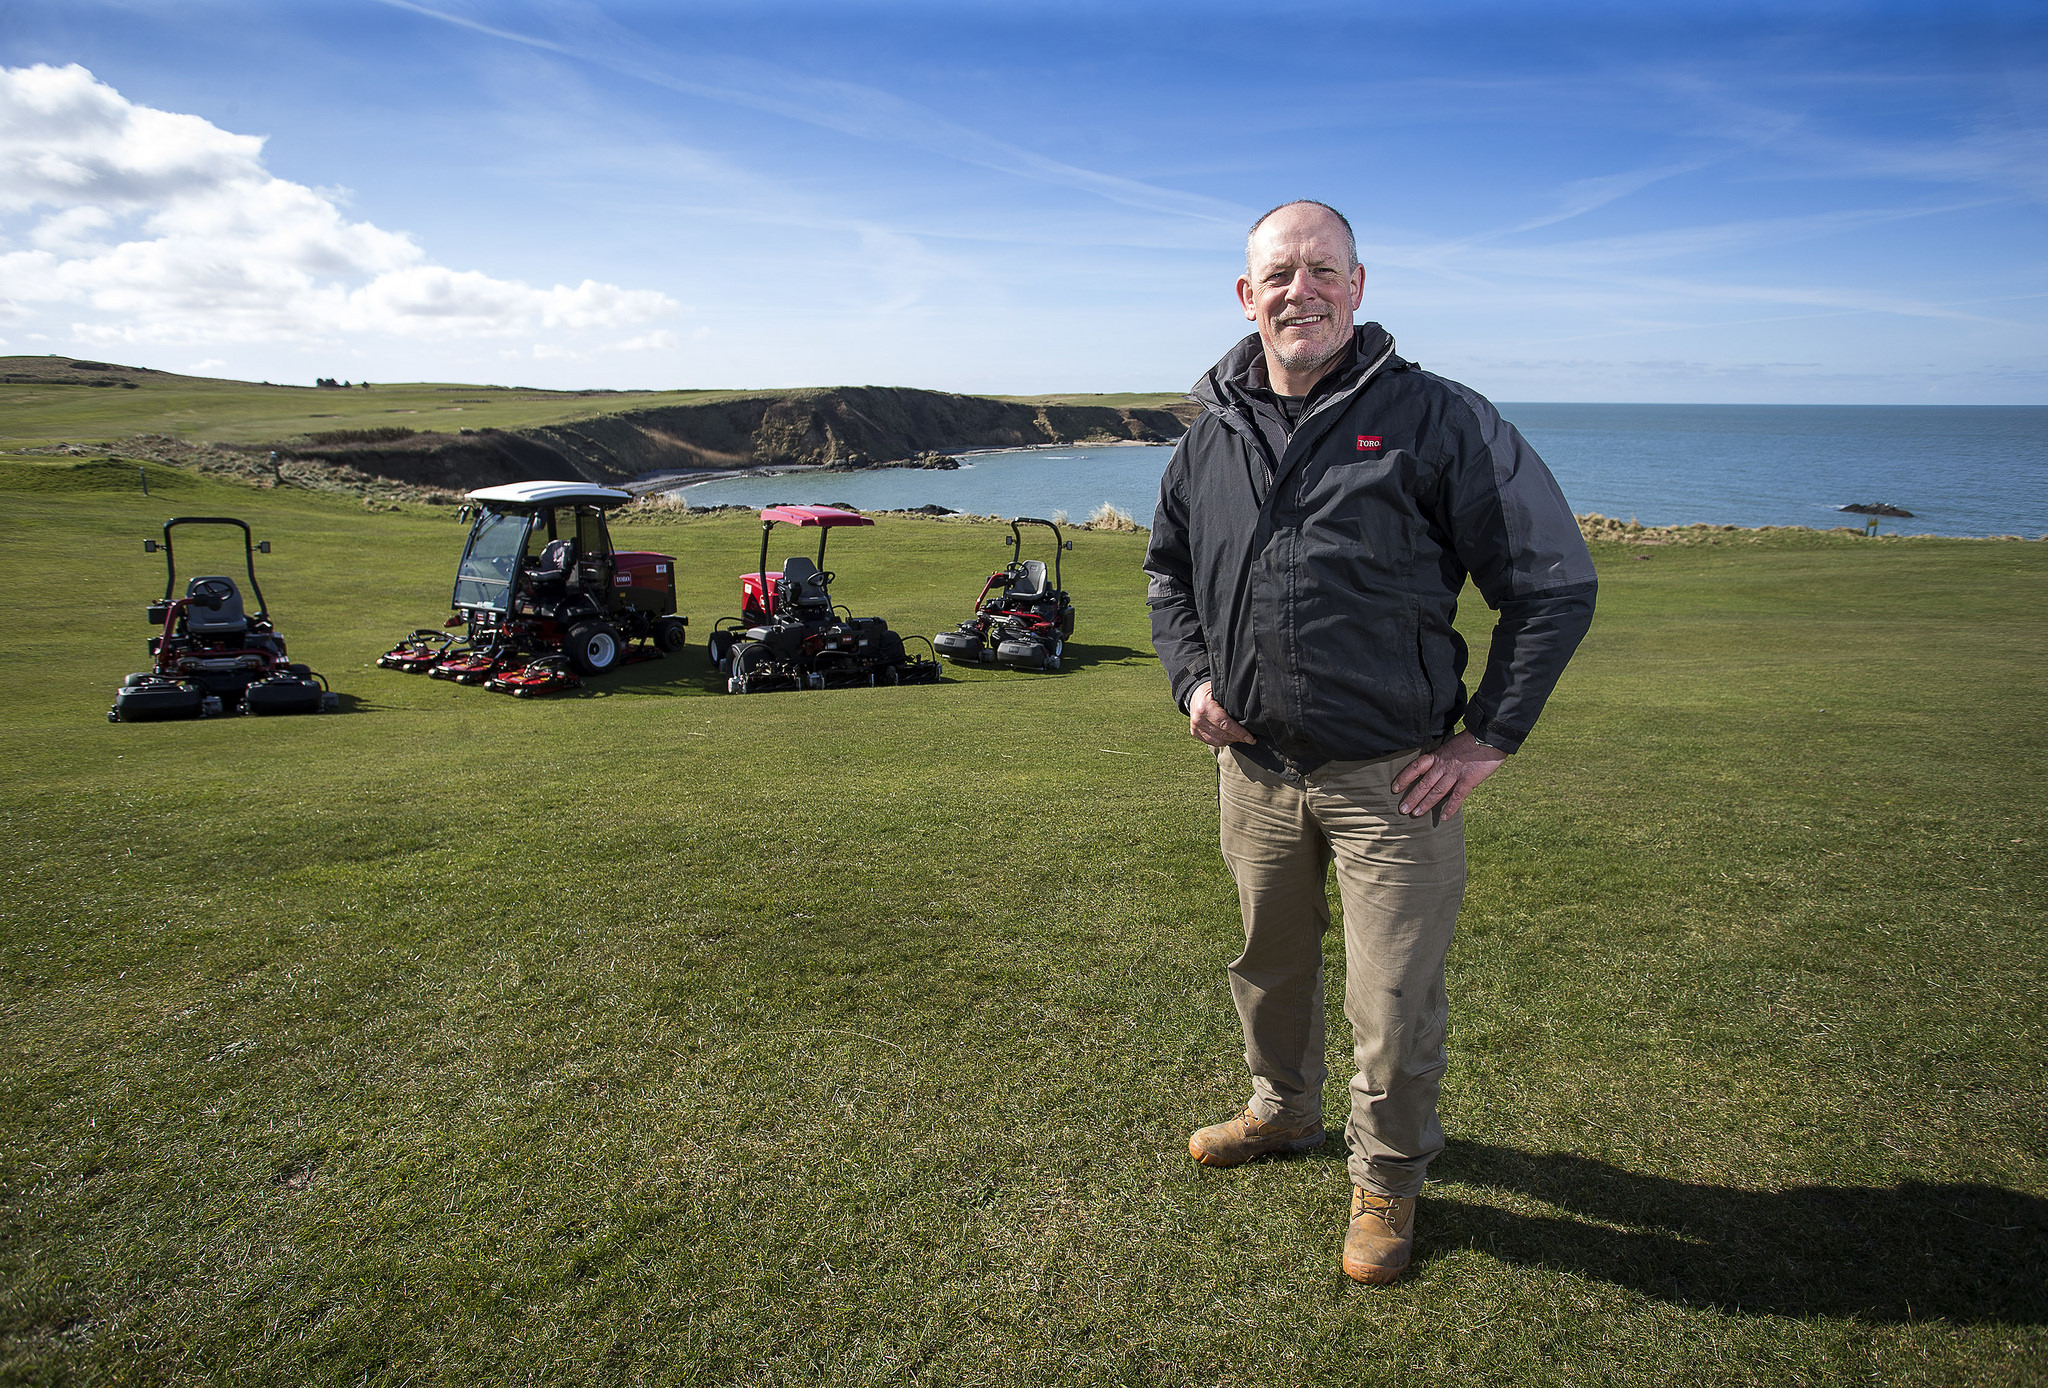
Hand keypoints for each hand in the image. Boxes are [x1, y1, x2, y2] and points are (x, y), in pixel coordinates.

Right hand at [1188, 681, 1255, 748]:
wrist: (1194, 693)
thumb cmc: (1212, 692)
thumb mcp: (1221, 692)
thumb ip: (1232, 704)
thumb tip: (1249, 716)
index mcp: (1205, 707)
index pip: (1226, 724)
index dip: (1240, 733)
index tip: (1251, 738)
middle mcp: (1198, 719)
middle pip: (1223, 734)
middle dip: (1238, 738)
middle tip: (1249, 738)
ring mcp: (1195, 727)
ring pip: (1218, 741)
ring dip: (1231, 741)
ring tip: (1240, 738)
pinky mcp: (1194, 732)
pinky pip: (1211, 742)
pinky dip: (1222, 741)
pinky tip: (1230, 738)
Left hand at [1391, 732, 1505, 818]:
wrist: (1488, 736)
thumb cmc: (1471, 740)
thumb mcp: (1451, 746)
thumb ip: (1443, 758)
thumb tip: (1436, 769)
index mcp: (1437, 756)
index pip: (1416, 767)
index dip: (1404, 778)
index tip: (1394, 788)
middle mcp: (1443, 766)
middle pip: (1424, 784)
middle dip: (1412, 797)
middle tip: (1402, 810)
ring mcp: (1455, 773)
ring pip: (1437, 791)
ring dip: (1426, 804)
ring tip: (1415, 814)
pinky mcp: (1469, 780)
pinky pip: (1457, 796)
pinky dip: (1451, 808)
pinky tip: (1444, 818)